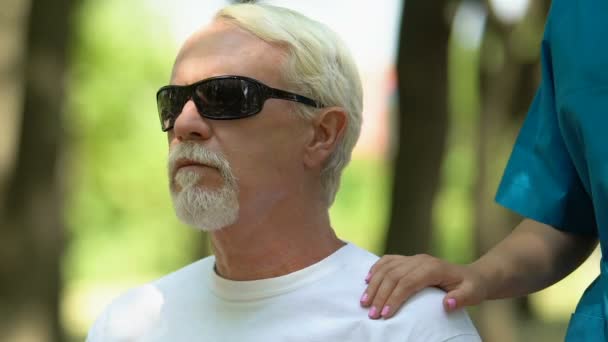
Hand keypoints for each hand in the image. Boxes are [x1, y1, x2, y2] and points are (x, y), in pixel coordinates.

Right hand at [360, 254, 487, 318]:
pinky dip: (375, 269)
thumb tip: (447, 304)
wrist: (472, 275)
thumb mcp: (473, 294)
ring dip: (373, 284)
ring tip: (364, 302)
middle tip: (371, 313)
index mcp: (433, 268)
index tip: (385, 314)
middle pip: (393, 275)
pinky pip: (388, 260)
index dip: (395, 297)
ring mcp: (413, 258)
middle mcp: (420, 260)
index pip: (408, 282)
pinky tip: (366, 280)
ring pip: (387, 268)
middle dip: (380, 294)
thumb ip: (461, 298)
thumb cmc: (472, 287)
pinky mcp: (408, 259)